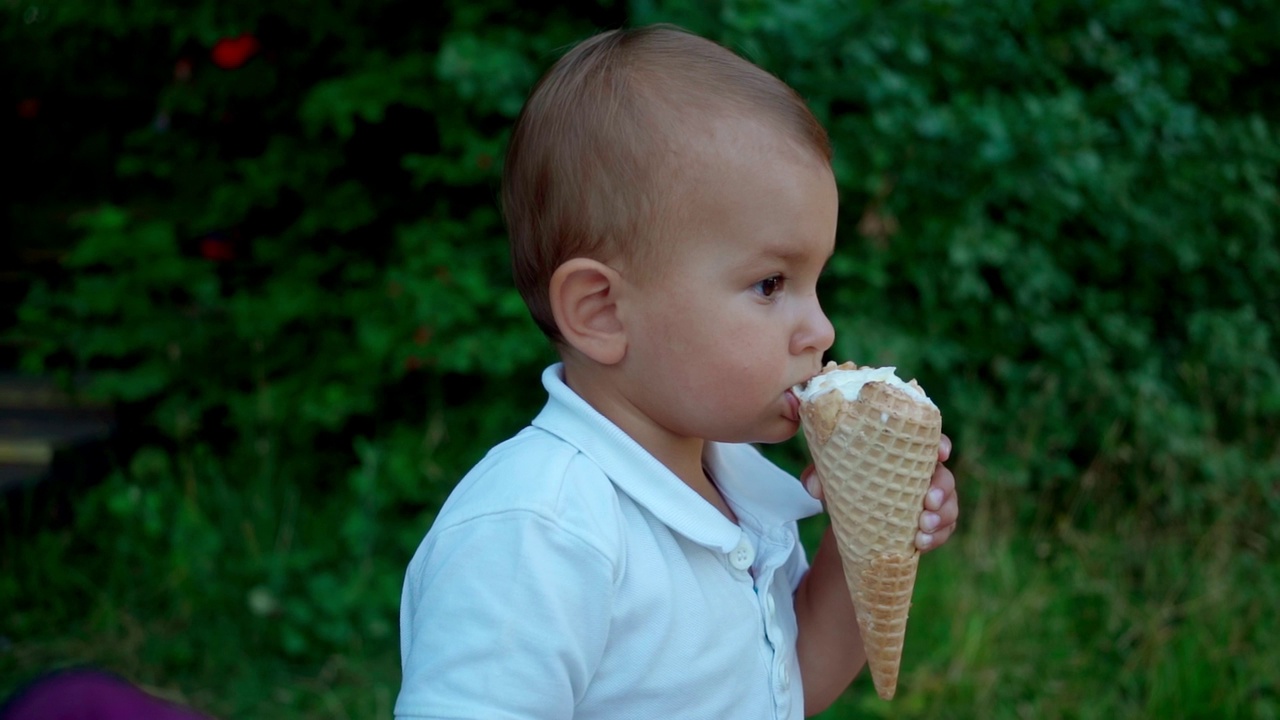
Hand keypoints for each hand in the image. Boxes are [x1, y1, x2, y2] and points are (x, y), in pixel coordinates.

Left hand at [800, 432, 958, 552]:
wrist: (853, 525)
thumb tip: (814, 485)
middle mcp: (924, 476)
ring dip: (940, 517)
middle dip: (942, 489)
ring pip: (949, 506)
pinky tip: (921, 543)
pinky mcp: (934, 527)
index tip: (941, 452)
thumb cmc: (848, 488)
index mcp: (905, 455)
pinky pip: (944, 531)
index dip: (942, 444)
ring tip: (922, 527)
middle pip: (945, 476)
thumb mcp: (831, 480)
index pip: (931, 443)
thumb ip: (819, 476)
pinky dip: (935, 537)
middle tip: (929, 501)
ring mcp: (932, 503)